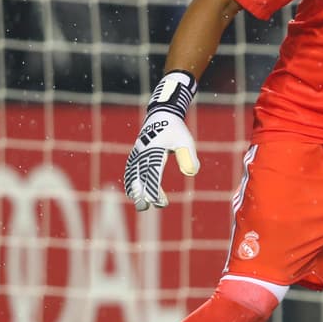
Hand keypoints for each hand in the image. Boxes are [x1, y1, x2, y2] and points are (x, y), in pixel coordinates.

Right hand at [124, 70, 200, 210]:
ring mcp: (137, 153)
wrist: (162, 114)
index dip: (154, 190)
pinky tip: (134, 192)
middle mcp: (142, 153)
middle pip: (139, 177)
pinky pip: (131, 170)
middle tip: (145, 208)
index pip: (153, 175)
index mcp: (154, 151)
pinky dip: (131, 182)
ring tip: (141, 205)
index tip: (160, 203)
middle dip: (142, 194)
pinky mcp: (136, 154)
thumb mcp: (186, 141)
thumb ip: (189, 156)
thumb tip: (191, 173)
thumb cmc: (176, 129)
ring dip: (135, 190)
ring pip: (132, 175)